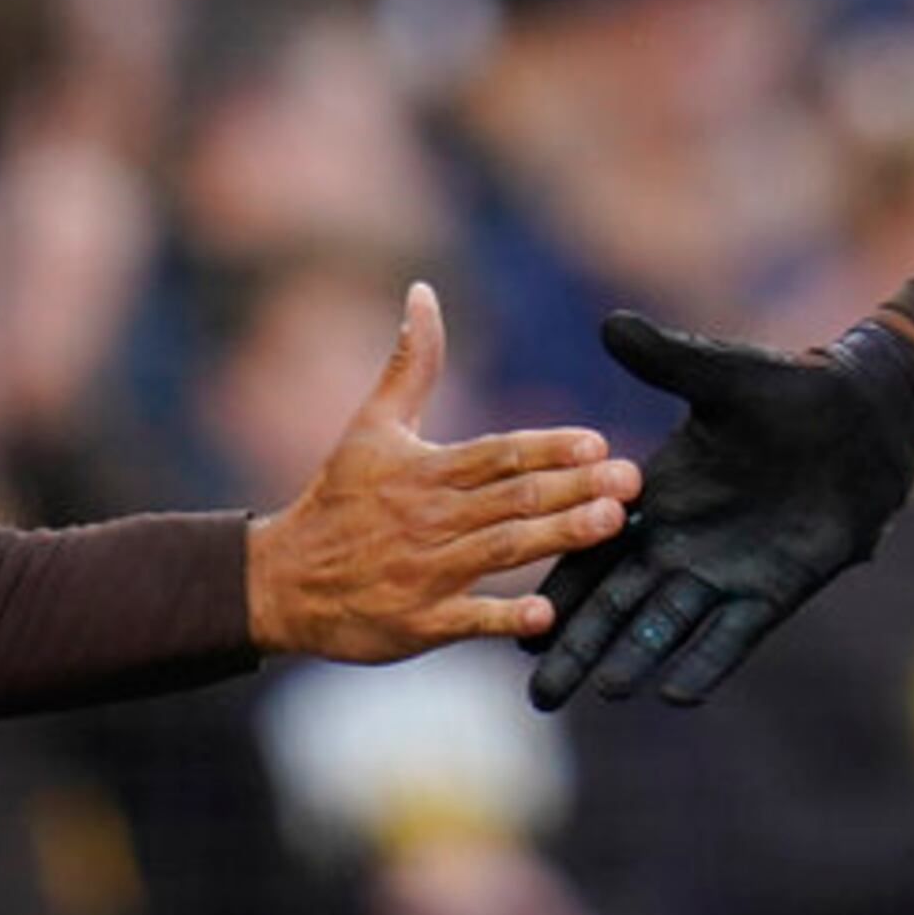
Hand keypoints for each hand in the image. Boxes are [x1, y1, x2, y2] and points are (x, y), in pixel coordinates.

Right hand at [247, 283, 640, 663]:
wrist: (282, 580)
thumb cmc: (337, 498)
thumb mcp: (370, 425)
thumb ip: (410, 362)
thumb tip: (423, 291)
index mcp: (424, 470)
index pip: (495, 454)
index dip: (546, 447)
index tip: (596, 441)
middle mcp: (429, 517)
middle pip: (511, 498)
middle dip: (573, 487)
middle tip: (631, 481)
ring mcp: (425, 572)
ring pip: (501, 550)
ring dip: (557, 537)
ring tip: (610, 525)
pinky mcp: (419, 623)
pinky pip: (468, 620)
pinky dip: (504, 619)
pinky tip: (547, 615)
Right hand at [525, 313, 913, 711]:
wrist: (864, 419)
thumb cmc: (789, 391)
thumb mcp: (718, 376)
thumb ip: (664, 359)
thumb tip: (610, 323)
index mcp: (656, 496)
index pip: (592, 548)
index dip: (559, 585)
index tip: (515, 621)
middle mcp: (681, 544)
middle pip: (617, 606)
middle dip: (579, 646)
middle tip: (538, 696)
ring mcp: (725, 572)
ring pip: (666, 628)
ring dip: (633, 659)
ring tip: (596, 694)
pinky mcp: (773, 589)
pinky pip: (733, 635)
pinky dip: (706, 662)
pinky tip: (677, 695)